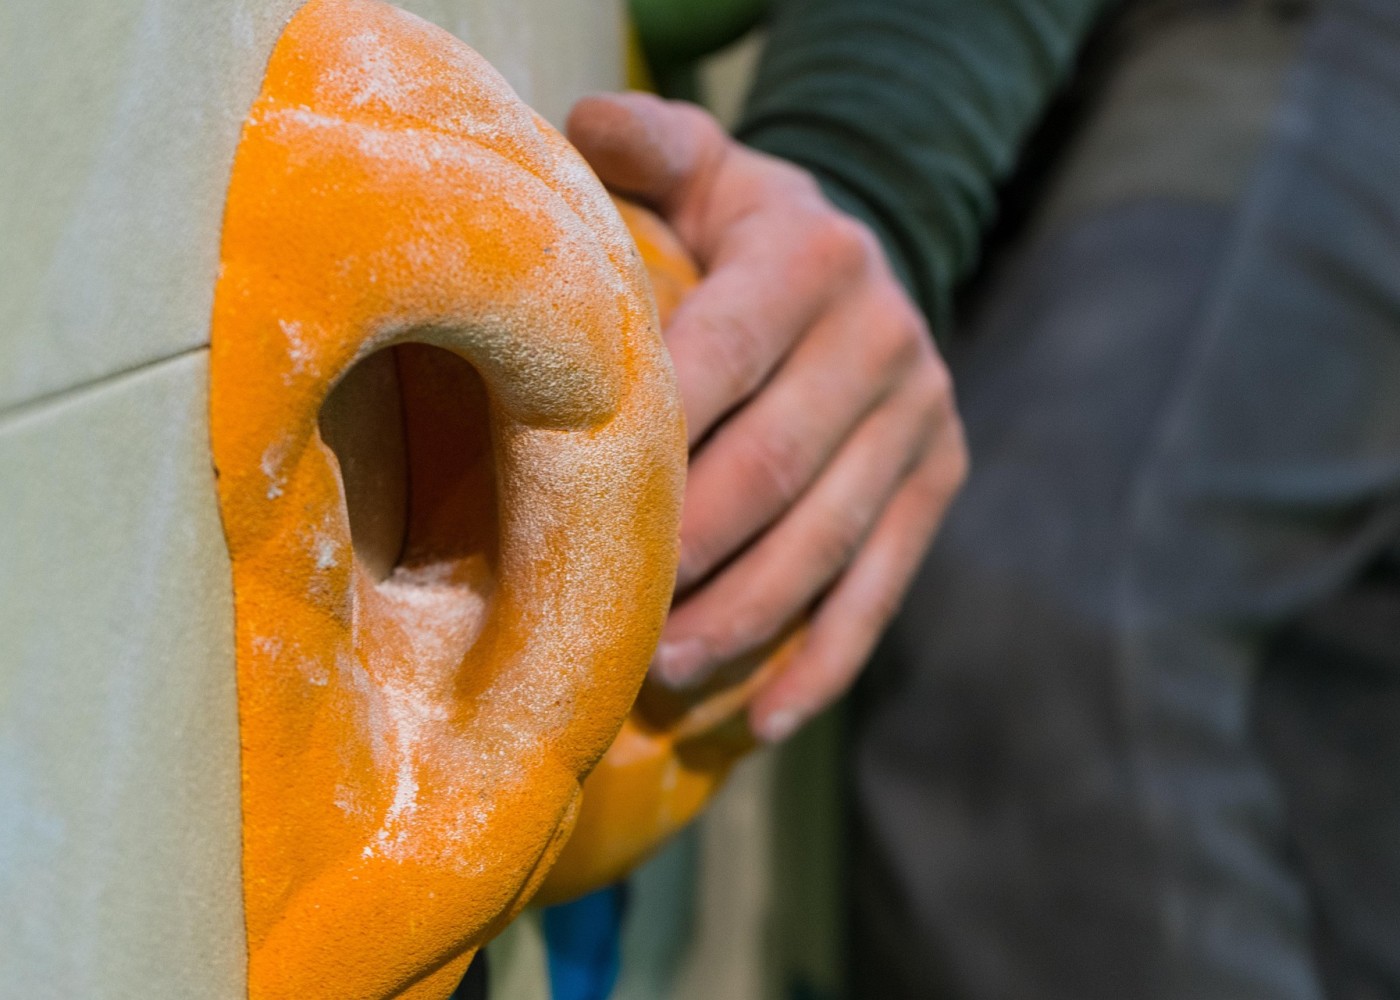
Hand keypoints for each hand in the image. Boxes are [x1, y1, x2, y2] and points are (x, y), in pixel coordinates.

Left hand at [567, 93, 966, 742]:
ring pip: (827, 543)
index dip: (648, 442)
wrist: (866, 268)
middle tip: (608, 626)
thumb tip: (576, 129)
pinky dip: (821, 660)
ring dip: (743, 624)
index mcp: (810, 257)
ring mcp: (923, 416)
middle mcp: (884, 335)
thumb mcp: (708, 170)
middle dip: (689, 557)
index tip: (571, 517)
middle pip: (774, 469)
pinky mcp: (943, 477)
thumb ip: (648, 147)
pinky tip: (758, 719)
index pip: (717, 356)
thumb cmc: (747, 235)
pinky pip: (882, 586)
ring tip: (662, 679)